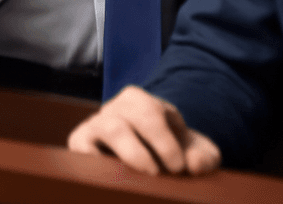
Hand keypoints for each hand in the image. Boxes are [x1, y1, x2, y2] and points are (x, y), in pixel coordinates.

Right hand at [67, 86, 220, 175]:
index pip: (148, 113)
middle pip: (118, 126)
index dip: (163, 142)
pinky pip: (80, 155)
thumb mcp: (194, 151)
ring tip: (142, 177)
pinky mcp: (79, 149)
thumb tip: (192, 165)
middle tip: (159, 174)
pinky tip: (113, 182)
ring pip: (97, 137)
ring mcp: (93, 129)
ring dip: (117, 159)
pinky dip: (93, 167)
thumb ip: (203, 156)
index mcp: (137, 100)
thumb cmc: (173, 152)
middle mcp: (111, 110)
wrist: (152, 156)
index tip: (178, 167)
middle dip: (138, 152)